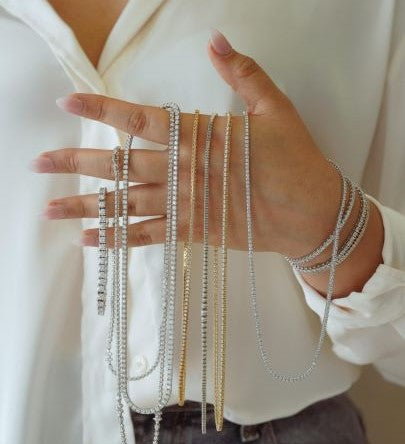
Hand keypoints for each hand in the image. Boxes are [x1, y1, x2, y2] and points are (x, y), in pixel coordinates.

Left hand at [33, 29, 341, 256]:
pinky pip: (148, 236)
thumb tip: (217, 40)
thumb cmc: (296, 160)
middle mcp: (184, 172)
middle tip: (38, 164)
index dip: (101, 109)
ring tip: (50, 210)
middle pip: (120, 165)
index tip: (67, 103)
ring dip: (86, 207)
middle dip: (76, 163)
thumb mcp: (275, 108)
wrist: (312, 214)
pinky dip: (118, 239)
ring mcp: (185, 206)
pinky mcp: (193, 232)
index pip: (139, 119)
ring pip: (126, 205)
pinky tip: (89, 241)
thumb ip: (243, 73)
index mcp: (199, 137)